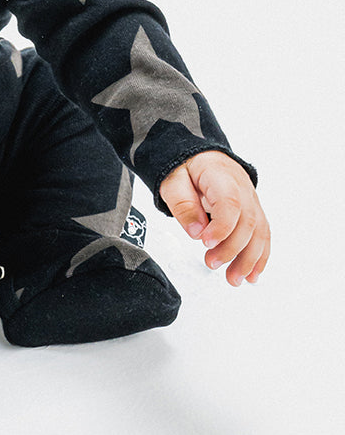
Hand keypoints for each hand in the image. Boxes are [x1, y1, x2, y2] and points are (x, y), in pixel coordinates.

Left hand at [159, 150, 269, 286]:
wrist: (201, 155)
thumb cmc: (187, 167)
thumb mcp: (173, 180)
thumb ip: (183, 204)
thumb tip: (196, 232)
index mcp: (221, 176)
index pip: (230, 203)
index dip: (222, 226)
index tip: (206, 242)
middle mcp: (243, 188)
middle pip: (247, 221)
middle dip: (232, 249)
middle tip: (211, 264)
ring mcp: (252, 200)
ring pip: (259, 231)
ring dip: (249, 259)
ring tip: (234, 279)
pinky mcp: (253, 211)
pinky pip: (263, 234)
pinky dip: (259, 256)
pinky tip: (252, 274)